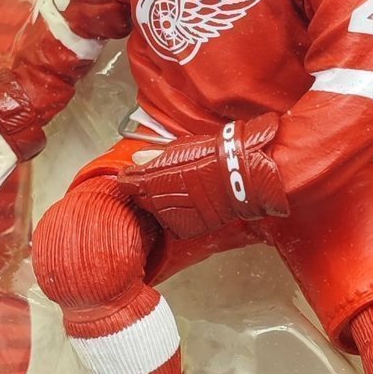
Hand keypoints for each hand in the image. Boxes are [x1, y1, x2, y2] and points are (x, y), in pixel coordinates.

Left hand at [117, 116, 287, 237]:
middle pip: (141, 199)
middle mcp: (164, 197)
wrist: (245, 174)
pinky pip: (174, 224)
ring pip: (156, 213)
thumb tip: (138, 157)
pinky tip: (178, 207)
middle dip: (141, 193)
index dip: (128, 180)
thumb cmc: (218, 155)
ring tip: (165, 195)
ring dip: (156, 205)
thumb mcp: (185, 148)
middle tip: (145, 185)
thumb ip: (158, 156)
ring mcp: (178, 213)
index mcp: (159, 176)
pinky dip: (173, 217)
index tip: (128, 176)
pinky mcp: (192, 225)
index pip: (130, 183)